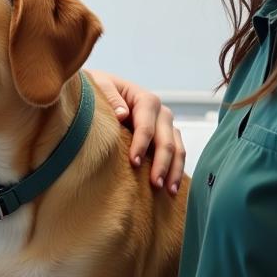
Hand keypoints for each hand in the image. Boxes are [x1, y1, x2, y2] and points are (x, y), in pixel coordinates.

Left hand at [86, 69, 185, 192]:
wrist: (103, 92)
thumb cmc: (99, 90)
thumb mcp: (99, 86)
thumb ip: (110, 97)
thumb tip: (123, 114)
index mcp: (145, 99)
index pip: (146, 125)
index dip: (141, 143)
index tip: (133, 162)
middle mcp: (161, 113)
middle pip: (166, 140)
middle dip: (162, 163)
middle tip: (155, 183)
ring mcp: (166, 127)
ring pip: (177, 149)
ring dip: (174, 170)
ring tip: (168, 191)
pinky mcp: (166, 138)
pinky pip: (177, 154)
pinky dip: (176, 170)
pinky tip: (172, 187)